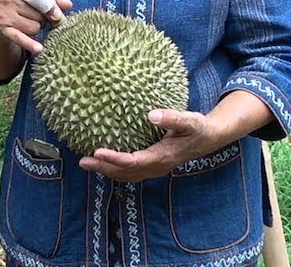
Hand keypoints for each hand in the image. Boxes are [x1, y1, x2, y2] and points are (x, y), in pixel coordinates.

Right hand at [0, 0, 71, 55]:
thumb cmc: (19, 2)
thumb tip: (68, 5)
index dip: (50, 5)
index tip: (57, 14)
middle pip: (38, 13)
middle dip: (41, 17)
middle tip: (32, 15)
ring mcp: (2, 15)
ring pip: (34, 27)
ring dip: (35, 27)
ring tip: (26, 22)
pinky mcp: (3, 31)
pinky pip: (22, 38)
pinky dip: (31, 44)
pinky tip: (38, 49)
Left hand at [78, 109, 219, 181]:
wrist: (208, 139)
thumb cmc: (198, 127)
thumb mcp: (189, 120)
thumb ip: (172, 118)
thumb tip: (151, 115)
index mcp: (162, 157)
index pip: (133, 162)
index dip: (114, 159)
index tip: (97, 150)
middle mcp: (156, 167)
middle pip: (125, 172)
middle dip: (103, 168)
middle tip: (82, 161)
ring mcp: (154, 169)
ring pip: (126, 174)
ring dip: (106, 170)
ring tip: (86, 163)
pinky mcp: (152, 165)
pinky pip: (130, 171)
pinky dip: (115, 168)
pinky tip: (104, 160)